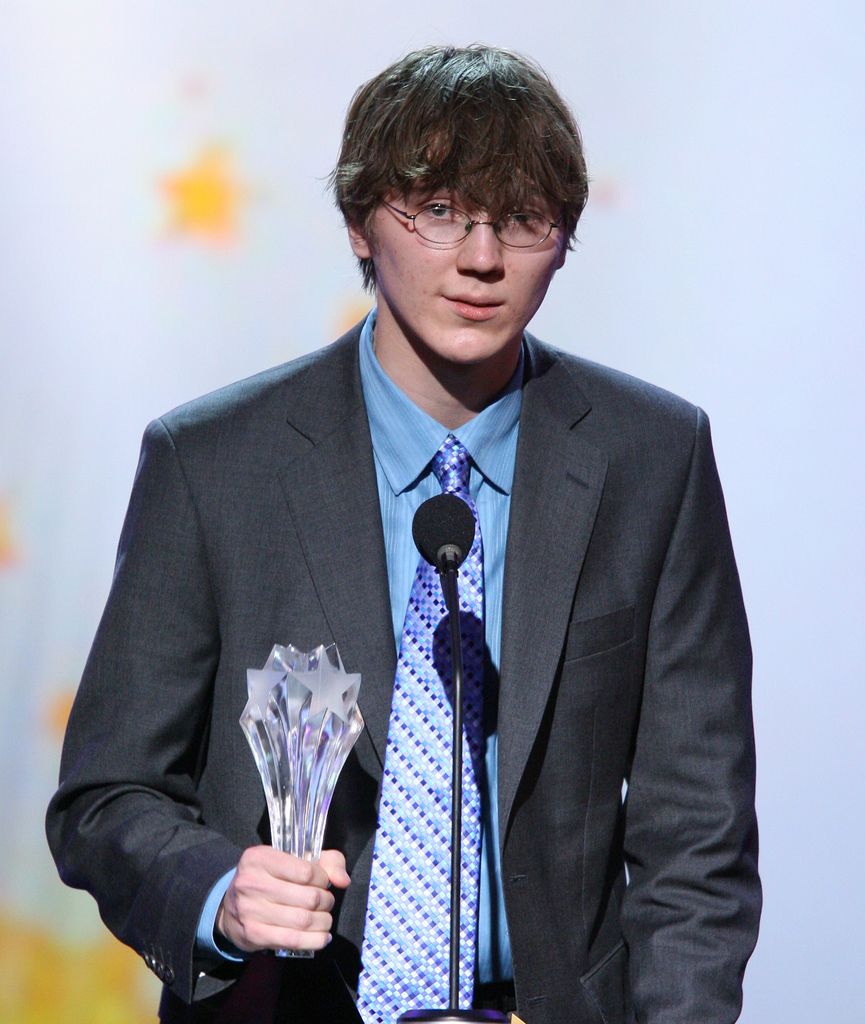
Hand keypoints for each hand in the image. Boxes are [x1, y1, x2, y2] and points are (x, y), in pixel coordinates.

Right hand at [216, 846, 349, 953]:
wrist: (230, 908)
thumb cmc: (269, 879)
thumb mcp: (291, 859)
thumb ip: (326, 861)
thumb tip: (343, 880)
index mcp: (260, 858)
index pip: (307, 871)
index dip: (323, 879)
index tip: (322, 882)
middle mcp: (252, 882)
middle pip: (308, 898)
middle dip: (326, 902)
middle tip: (326, 902)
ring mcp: (251, 910)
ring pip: (304, 920)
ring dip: (324, 922)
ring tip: (325, 919)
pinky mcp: (254, 935)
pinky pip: (293, 940)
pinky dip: (315, 940)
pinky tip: (322, 936)